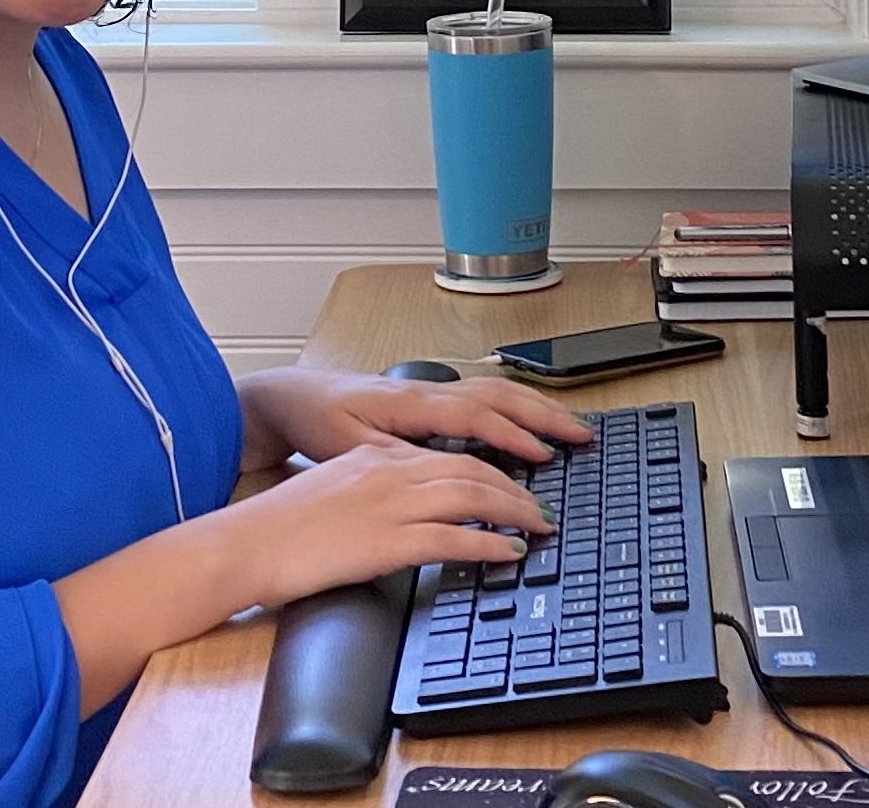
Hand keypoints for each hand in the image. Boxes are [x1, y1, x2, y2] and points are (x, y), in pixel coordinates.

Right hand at [216, 442, 556, 609]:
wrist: (242, 544)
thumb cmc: (279, 528)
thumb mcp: (334, 492)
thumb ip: (374, 492)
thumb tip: (407, 513)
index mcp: (376, 455)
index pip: (450, 452)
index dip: (493, 465)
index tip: (518, 480)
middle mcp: (388, 470)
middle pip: (472, 467)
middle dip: (516, 485)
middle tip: (542, 504)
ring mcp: (389, 503)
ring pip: (471, 494)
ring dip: (514, 509)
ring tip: (538, 525)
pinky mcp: (386, 540)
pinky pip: (452, 537)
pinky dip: (488, 542)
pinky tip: (509, 551)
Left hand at [237, 367, 592, 468]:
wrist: (287, 398)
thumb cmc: (316, 421)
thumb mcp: (351, 451)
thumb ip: (397, 463)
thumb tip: (440, 477)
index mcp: (411, 403)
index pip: (477, 416)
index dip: (514, 436)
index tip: (545, 457)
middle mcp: (427, 391)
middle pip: (499, 394)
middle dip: (543, 414)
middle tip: (581, 434)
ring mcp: (428, 392)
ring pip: (493, 390)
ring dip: (533, 407)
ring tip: (567, 427)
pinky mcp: (424, 400)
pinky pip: (480, 397)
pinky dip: (511, 407)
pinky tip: (524, 423)